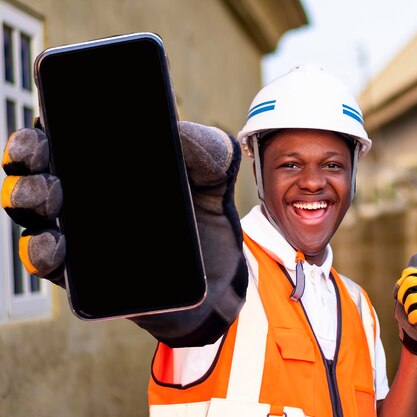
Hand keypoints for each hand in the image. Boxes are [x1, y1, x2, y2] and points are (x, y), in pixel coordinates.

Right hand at [1, 120, 246, 345]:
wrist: (220, 276)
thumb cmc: (207, 216)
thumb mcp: (216, 176)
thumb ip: (210, 149)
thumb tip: (178, 133)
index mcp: (108, 162)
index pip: (65, 134)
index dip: (47, 123)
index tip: (50, 117)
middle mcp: (84, 194)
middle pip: (36, 167)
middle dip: (27, 155)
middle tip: (42, 155)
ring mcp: (78, 233)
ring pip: (32, 211)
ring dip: (26, 198)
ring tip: (48, 198)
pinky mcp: (82, 275)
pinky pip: (47, 262)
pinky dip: (39, 252)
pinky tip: (53, 244)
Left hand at [393, 253, 416, 354]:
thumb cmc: (412, 307)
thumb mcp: (410, 287)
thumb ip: (413, 271)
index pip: (408, 274)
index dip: (400, 287)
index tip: (401, 295)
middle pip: (409, 284)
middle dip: (403, 297)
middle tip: (408, 305)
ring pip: (411, 299)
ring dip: (408, 309)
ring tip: (414, 312)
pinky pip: (415, 314)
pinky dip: (412, 319)